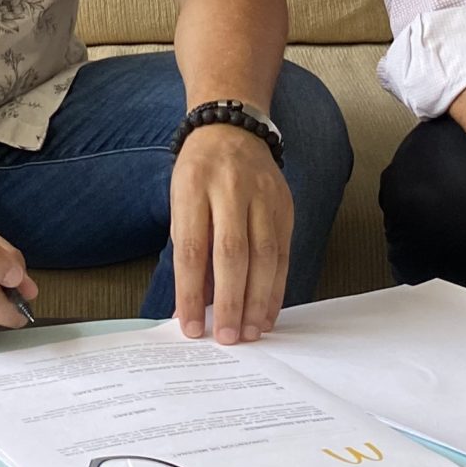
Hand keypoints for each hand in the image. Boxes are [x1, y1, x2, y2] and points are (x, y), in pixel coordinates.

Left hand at [172, 124, 291, 344]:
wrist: (233, 129)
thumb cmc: (199, 174)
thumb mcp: (180, 202)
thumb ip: (186, 252)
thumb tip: (188, 308)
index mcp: (194, 187)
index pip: (192, 248)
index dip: (191, 292)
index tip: (190, 326)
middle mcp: (230, 189)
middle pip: (232, 253)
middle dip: (229, 301)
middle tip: (227, 337)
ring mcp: (263, 196)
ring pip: (264, 255)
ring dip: (258, 300)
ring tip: (250, 332)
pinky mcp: (285, 205)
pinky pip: (283, 253)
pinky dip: (277, 287)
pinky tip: (268, 312)